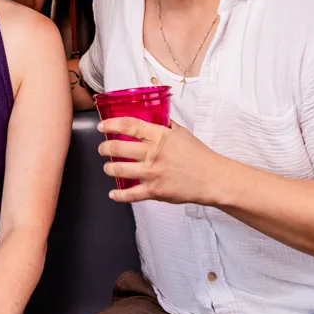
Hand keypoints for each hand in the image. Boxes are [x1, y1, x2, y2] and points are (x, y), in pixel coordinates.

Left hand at [102, 115, 225, 204]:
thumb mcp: (182, 133)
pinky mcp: (154, 191)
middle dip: (104, 148)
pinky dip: (118, 195)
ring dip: (108, 168)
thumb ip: (166, 126)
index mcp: (160, 136)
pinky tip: (113, 193)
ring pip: (119, 170)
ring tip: (108, 167)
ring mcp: (152, 173)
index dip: (111, 125)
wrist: (212, 178)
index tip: (102, 126)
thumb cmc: (199, 155)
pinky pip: (130, 194)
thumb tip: (155, 118)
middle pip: (118, 148)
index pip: (129, 126)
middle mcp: (153, 154)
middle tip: (103, 148)